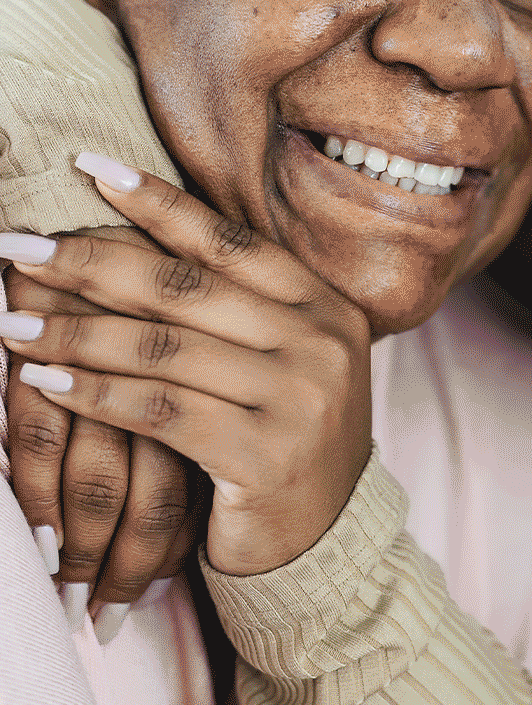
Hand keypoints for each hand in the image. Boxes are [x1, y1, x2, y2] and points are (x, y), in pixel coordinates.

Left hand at [1, 155, 372, 574]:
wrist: (326, 536)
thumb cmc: (288, 434)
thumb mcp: (282, 359)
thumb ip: (235, 308)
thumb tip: (131, 244)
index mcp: (326, 306)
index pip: (232, 243)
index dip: (159, 204)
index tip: (91, 169)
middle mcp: (321, 342)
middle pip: (188, 287)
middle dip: (94, 262)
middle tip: (21, 245)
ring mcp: (299, 398)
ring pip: (164, 349)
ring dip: (76, 332)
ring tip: (13, 321)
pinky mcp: (264, 455)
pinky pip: (159, 411)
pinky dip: (94, 393)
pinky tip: (45, 380)